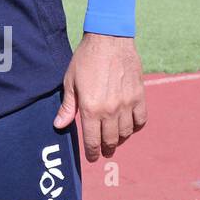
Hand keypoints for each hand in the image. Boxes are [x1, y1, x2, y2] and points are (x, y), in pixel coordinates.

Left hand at [54, 33, 147, 161]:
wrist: (109, 41)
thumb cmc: (85, 59)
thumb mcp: (70, 82)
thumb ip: (67, 107)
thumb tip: (59, 126)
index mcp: (91, 108)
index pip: (92, 140)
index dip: (91, 152)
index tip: (91, 158)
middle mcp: (111, 110)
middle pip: (110, 139)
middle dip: (106, 148)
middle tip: (103, 152)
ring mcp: (127, 104)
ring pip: (126, 132)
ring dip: (120, 139)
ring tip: (114, 139)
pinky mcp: (139, 96)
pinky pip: (141, 120)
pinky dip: (136, 127)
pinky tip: (129, 126)